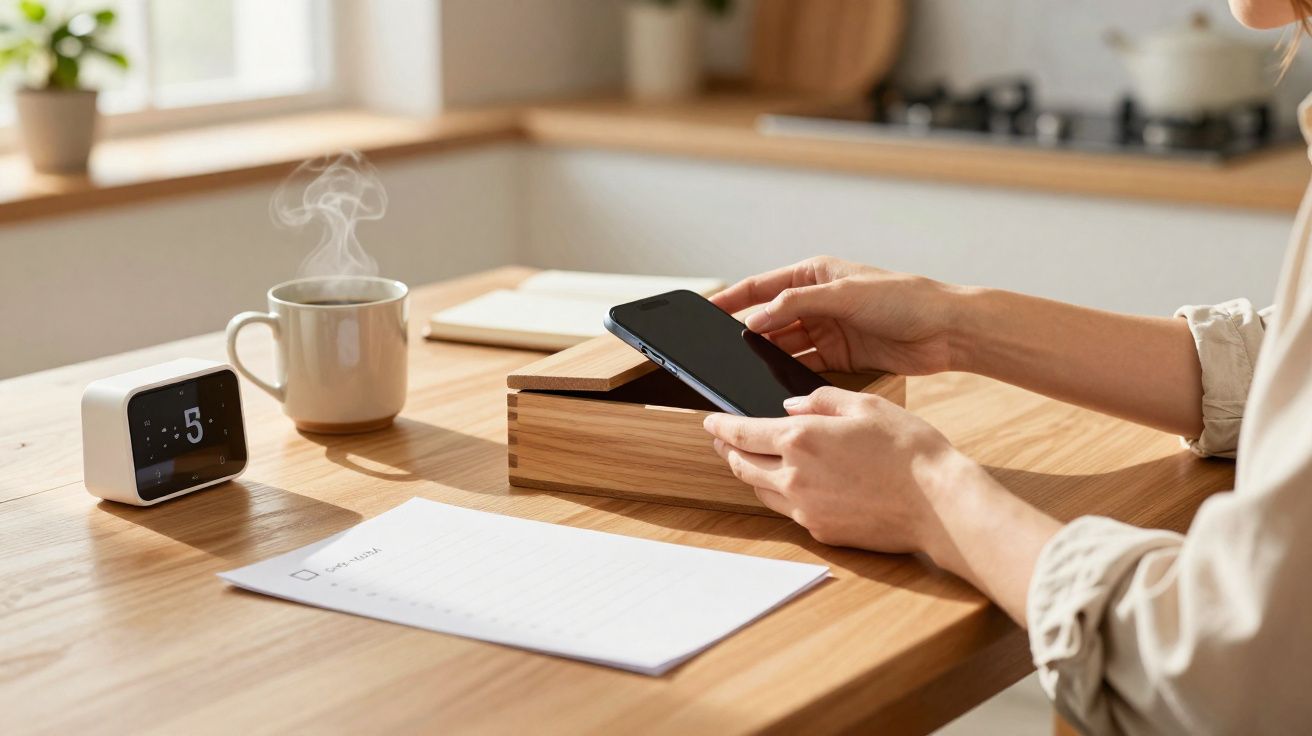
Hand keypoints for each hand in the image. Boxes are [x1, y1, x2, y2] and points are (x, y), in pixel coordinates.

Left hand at [702, 385, 991, 556]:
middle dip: (727, 450)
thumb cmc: (909, 450)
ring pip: (760, 490)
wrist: (938, 504)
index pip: (742, 432)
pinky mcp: (821, 531)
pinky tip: (789, 485)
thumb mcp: (866, 405)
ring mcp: (805, 509)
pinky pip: (788, 510)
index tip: (710, 422)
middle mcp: (794, 477)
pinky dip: (780, 494)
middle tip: (722, 440)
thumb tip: (790, 407)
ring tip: (749, 461)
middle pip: (742, 465)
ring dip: (749, 474)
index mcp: (801, 439)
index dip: (720, 426)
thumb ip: (821, 400)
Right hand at [712, 256, 970, 375]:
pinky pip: (804, 365)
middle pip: (770, 318)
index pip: (761, 286)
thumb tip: (754, 318)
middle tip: (719, 351)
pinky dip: (790, 373)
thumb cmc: (904, 298)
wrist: (947, 330)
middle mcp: (817, 301)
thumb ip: (795, 303)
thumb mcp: (843, 294)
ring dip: (767, 356)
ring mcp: (828, 330)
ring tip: (743, 369)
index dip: (732, 299)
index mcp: (815, 274)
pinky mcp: (840, 356)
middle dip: (746, 334)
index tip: (704, 311)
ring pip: (784, 345)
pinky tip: (775, 383)